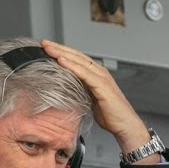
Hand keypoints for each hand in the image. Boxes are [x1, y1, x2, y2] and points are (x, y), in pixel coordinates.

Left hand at [40, 39, 157, 163]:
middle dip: (59, 48)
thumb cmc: (110, 114)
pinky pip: (85, 73)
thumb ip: (81, 90)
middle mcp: (99, 72)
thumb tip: (67, 89)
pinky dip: (72, 66)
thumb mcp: (90, 99)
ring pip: (79, 61)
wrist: (125, 125)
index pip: (76, 59)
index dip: (62, 52)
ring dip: (62, 54)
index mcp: (96, 74)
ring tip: (48, 49)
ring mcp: (102, 78)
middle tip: (44, 43)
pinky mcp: (102, 86)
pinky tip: (61, 61)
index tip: (47, 48)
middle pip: (76, 56)